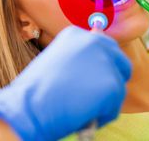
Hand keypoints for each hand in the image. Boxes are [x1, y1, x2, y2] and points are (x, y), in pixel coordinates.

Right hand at [0, 26, 130, 140]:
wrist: (28, 108)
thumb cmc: (34, 91)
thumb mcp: (55, 63)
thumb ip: (76, 59)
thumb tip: (96, 68)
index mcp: (76, 33)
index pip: (103, 45)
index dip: (98, 66)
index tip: (85, 79)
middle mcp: (93, 41)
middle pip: (120, 61)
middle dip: (110, 79)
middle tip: (91, 96)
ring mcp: (105, 63)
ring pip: (118, 87)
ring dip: (103, 101)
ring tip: (78, 107)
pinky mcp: (113, 85)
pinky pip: (115, 106)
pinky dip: (102, 116)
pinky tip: (82, 115)